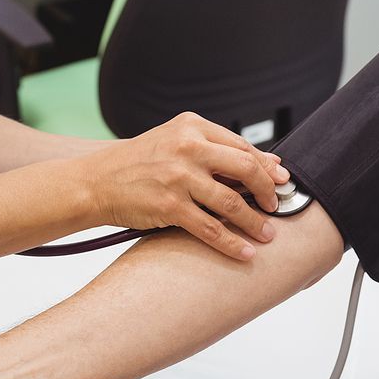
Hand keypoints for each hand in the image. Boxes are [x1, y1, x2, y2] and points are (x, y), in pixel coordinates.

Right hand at [84, 112, 289, 260]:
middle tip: (275, 206)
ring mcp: (179, 177)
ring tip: (267, 234)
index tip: (282, 180)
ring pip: (231, 202)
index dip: (266, 166)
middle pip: (244, 168)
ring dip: (254, 221)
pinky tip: (245, 251)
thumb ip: (215, 148)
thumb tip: (267, 162)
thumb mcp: (175, 141)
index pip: (241, 145)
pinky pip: (210, 228)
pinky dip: (232, 243)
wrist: (96, 181)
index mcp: (192, 126)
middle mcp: (188, 147)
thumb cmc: (138, 162)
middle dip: (267, 190)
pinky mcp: (169, 205)